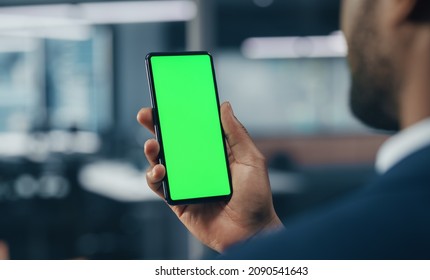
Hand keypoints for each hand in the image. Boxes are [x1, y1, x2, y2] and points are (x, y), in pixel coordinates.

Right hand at [137, 102, 282, 252]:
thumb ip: (236, 134)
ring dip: (152, 150)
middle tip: (146, 115)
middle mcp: (198, 165)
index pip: (194, 130)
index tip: (169, 100)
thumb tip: (224, 106)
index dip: (180, 115)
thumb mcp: (252, 160)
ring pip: (161, 162)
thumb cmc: (256, 198)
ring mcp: (186, 182)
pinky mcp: (177, 201)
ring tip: (152, 145)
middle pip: (173, 142)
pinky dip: (153, 176)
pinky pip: (159, 186)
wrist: (251, 233)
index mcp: (215, 153)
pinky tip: (159, 170)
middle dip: (157, 127)